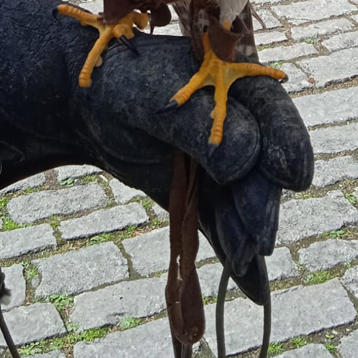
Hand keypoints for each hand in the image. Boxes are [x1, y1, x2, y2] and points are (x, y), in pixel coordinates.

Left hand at [0, 0, 312, 302]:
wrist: (65, 94)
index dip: (286, 143)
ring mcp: (209, 154)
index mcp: (225, 82)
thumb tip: (244, 157)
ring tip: (249, 266)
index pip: (270, 112)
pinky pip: (215, 216)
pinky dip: (227, 245)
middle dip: (259, 200)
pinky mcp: (188, 184)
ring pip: (239, 196)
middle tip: (256, 239)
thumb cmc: (108, 79)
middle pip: (258, 163)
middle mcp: (226, 118)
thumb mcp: (148, 96)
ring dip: (246, 230)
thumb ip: (196, 123)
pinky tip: (244, 279)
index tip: (292, 175)